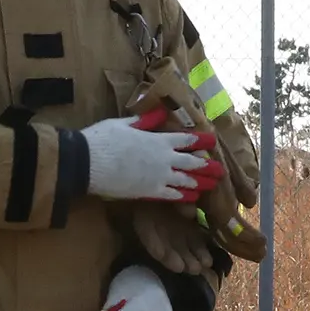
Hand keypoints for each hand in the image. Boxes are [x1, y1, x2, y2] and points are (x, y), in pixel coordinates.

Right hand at [79, 112, 217, 203]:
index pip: (187, 139)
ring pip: (186, 181)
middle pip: (192, 162)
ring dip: (201, 183)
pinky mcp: (149, 193)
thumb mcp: (124, 124)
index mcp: (158, 140)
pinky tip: (192, 198)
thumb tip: (160, 112)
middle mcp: (164, 159)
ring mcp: (158, 177)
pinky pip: (172, 195)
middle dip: (207, 166)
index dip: (201, 140)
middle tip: (220, 169)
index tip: (213, 140)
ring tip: (212, 185)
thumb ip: (145, 121)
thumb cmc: (103, 139)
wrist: (88, 163)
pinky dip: (184, 196)